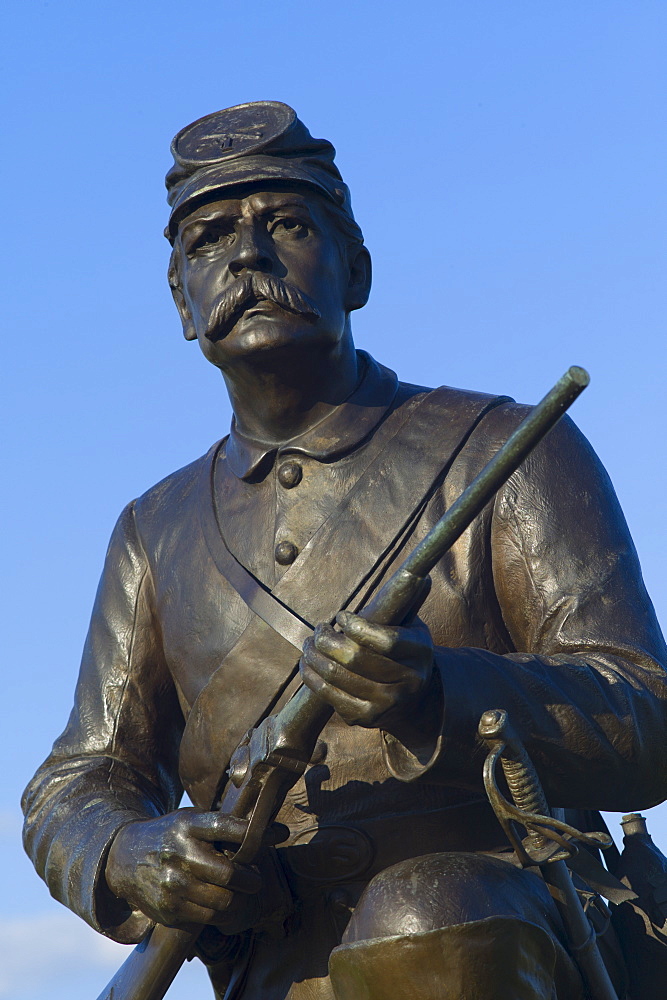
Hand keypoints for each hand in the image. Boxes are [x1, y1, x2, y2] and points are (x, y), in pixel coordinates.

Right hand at [105, 808, 262, 930]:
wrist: (124, 857)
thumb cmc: (170, 835)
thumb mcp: (190, 820)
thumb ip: (224, 826)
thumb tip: (276, 832)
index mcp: (186, 825)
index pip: (226, 828)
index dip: (255, 833)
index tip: (279, 835)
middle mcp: (178, 854)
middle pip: (229, 873)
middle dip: (250, 879)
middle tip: (255, 879)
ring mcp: (171, 884)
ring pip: (222, 902)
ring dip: (238, 900)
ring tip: (240, 894)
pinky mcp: (168, 910)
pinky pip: (207, 918)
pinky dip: (220, 913)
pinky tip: (219, 904)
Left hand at [299, 611, 434, 736]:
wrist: (414, 699)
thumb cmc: (405, 651)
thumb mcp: (412, 626)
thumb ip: (407, 602)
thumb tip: (417, 573)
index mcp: (420, 653)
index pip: (386, 640)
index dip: (357, 627)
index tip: (341, 616)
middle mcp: (408, 682)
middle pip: (355, 659)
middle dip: (327, 639)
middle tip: (319, 629)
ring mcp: (387, 704)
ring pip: (338, 677)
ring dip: (314, 656)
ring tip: (309, 643)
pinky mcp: (367, 718)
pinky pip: (330, 696)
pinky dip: (312, 677)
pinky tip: (306, 663)